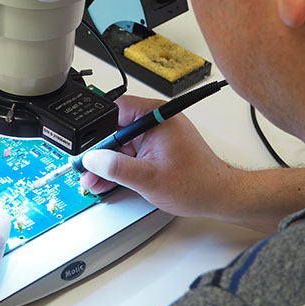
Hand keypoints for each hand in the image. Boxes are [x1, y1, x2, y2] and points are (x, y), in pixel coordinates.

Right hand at [80, 95, 231, 219]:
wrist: (218, 196)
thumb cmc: (197, 183)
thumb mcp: (148, 177)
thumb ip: (116, 167)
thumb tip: (93, 159)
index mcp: (157, 115)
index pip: (115, 109)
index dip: (96, 128)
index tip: (85, 146)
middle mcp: (156, 120)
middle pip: (115, 128)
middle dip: (99, 151)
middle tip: (87, 167)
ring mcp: (156, 134)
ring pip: (121, 143)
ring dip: (107, 161)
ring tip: (93, 179)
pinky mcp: (156, 146)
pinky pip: (131, 152)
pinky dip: (120, 165)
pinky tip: (107, 179)